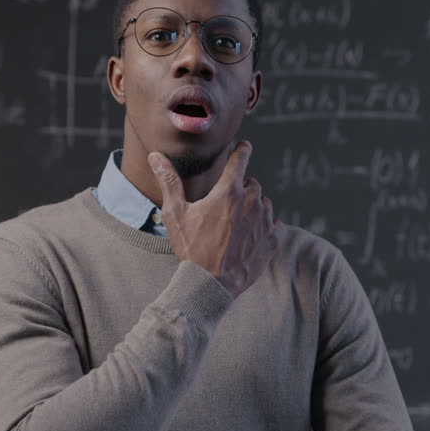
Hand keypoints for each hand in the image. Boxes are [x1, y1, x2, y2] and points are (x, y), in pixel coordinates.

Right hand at [148, 141, 278, 298]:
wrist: (210, 283)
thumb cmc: (191, 248)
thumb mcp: (175, 214)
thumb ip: (169, 182)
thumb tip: (156, 156)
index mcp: (229, 192)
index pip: (241, 160)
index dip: (243, 150)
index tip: (245, 146)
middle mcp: (251, 202)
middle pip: (252, 184)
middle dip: (242, 188)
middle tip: (228, 203)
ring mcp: (264, 222)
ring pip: (264, 203)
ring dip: (254, 207)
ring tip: (237, 222)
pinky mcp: (272, 240)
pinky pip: (274, 224)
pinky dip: (264, 226)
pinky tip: (251, 235)